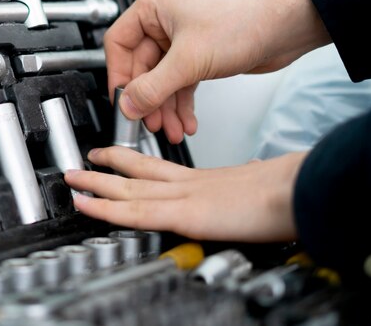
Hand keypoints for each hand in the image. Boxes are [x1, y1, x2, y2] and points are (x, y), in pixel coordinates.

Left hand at [65, 147, 307, 242]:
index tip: (118, 157)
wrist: (297, 189)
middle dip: (108, 167)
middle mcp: (188, 183)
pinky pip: (136, 213)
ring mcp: (183, 196)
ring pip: (129, 190)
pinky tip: (89, 206)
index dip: (134, 162)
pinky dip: (108, 210)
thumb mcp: (258, 182)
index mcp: (205, 178)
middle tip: (85, 162)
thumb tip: (247, 179)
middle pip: (139, 172)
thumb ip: (243, 183)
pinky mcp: (185, 213)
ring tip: (74, 181)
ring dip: (97, 185)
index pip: (160, 167)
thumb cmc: (284, 189)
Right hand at [105, 0, 329, 143]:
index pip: (118, 44)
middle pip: (141, 68)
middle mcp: (164, 22)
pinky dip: (181, 104)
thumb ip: (153, 87)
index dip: (118, 76)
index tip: (123, 102)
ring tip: (172, 129)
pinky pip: (179, 84)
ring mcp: (180, 40)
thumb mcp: (189, 61)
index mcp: (153, 8)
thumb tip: (128, 105)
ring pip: (161, 80)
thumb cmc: (243, 24)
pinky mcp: (197, 56)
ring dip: (166, 107)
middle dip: (148, 99)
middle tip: (151, 123)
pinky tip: (186, 121)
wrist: (285, 28)